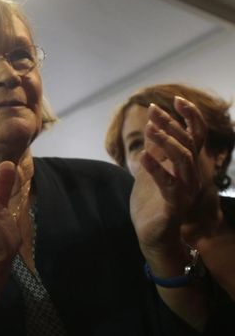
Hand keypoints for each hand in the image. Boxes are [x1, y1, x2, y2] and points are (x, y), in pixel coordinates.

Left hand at [131, 98, 213, 252]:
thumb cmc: (153, 204)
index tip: (175, 99)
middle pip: (188, 144)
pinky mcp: (174, 205)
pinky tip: (142, 157)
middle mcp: (190, 176)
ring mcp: (185, 191)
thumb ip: (154, 151)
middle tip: (153, 111)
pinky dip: (156, 170)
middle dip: (171, 125)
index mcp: (186, 167)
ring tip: (150, 128)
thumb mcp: (151, 171)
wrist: (153, 236)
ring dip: (166, 142)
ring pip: (183, 161)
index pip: (194, 136)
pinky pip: (168, 185)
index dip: (189, 117)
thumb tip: (151, 127)